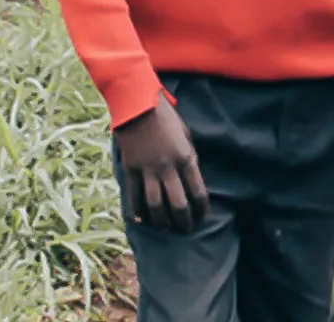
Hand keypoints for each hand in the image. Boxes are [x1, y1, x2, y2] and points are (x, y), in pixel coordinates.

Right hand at [114, 102, 207, 233]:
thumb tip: (190, 179)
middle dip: (184, 222)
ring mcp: (148, 170)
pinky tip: (142, 220)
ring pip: (156, 206)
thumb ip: (189, 157)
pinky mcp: (131, 169)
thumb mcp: (185, 135)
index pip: (198, 193)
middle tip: (186, 230)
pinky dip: (137, 211)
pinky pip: (134, 196)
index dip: (201, 210)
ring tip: (166, 228)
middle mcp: (168, 168)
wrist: (138, 104)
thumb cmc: (166, 117)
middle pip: (178, 205)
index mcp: (186, 158)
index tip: (202, 217)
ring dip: (162, 222)